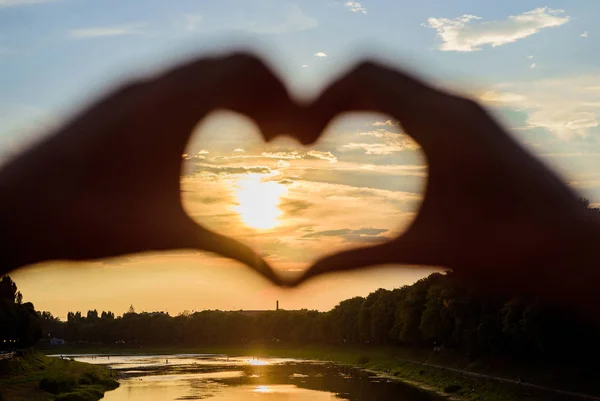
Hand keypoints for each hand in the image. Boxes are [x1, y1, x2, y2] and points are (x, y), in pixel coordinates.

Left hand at [0, 53, 296, 284]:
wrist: (12, 208)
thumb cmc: (87, 221)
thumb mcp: (169, 236)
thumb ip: (230, 252)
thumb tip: (279, 280)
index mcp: (174, 109)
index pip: (250, 72)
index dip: (286, 101)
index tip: (293, 144)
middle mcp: (155, 85)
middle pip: (235, 59)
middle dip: (271, 91)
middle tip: (278, 138)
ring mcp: (135, 86)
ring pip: (206, 65)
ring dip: (239, 91)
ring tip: (252, 133)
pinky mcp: (119, 97)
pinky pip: (179, 77)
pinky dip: (209, 94)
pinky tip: (204, 134)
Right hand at [294, 61, 599, 305]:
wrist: (575, 250)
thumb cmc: (506, 252)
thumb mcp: (421, 251)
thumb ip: (354, 259)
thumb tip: (298, 280)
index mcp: (439, 124)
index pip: (364, 79)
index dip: (321, 100)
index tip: (302, 138)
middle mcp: (456, 104)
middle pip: (375, 70)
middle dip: (332, 94)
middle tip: (307, 134)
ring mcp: (469, 109)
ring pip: (397, 78)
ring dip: (358, 96)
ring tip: (328, 130)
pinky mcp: (476, 121)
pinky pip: (418, 94)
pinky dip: (384, 103)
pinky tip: (372, 132)